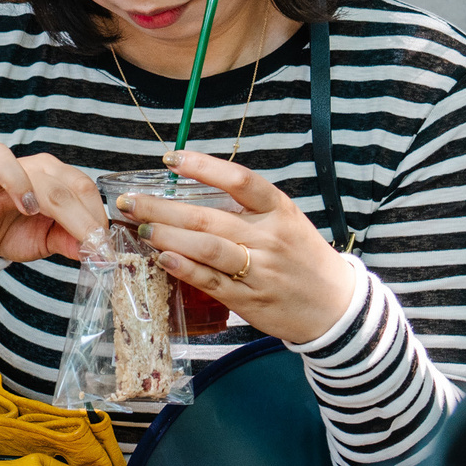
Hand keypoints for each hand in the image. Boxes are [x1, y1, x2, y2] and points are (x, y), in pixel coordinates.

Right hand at [0, 141, 108, 264]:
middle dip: (74, 213)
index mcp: (47, 176)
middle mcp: (20, 168)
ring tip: (28, 209)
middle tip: (88, 242)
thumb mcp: (47, 241)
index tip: (102, 244)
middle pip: (50, 179)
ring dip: (17, 182)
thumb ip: (70, 241)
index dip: (94, 214)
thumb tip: (97, 250)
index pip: (79, 185)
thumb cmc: (10, 232)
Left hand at [116, 151, 361, 346]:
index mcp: (278, 210)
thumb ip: (248, 208)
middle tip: (131, 202)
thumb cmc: (303, 258)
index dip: (203, 166)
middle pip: (207, 217)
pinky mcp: (247, 299)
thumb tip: (193, 192)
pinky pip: (210, 281)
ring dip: (167, 237)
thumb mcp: (287, 221)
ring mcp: (257, 269)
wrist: (334, 307)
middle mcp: (268, 237)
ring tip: (140, 228)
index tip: (171, 158)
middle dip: (162, 208)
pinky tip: (162, 258)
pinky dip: (183, 268)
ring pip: (205, 248)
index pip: (239, 180)